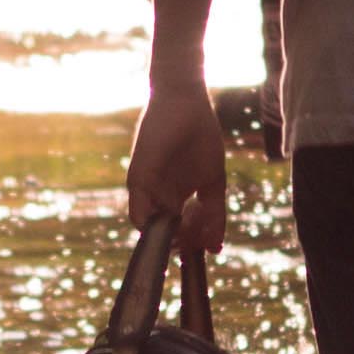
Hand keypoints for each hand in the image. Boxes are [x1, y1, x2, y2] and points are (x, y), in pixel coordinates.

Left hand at [127, 77, 227, 250]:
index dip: (195, 244)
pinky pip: (139, 214)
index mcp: (175, 196)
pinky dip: (153, 228)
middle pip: (167, 234)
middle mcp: (158, 196)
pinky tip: (176, 228)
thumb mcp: (214, 181)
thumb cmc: (200, 135)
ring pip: (152, 230)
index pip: (181, 230)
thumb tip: (215, 247)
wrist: (185, 102)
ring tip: (190, 241)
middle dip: (185, 247)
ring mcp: (147, 190)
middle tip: (201, 249)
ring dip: (171, 241)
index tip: (211, 251)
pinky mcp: (138, 180)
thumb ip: (214, 212)